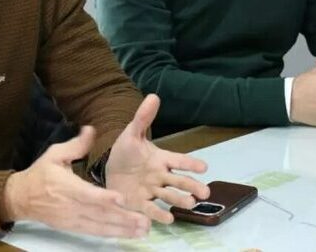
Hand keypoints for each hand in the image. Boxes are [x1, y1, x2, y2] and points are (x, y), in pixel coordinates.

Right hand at [1, 126, 149, 237]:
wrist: (22, 198)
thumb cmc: (40, 174)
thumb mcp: (55, 154)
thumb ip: (76, 145)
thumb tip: (91, 129)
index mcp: (67, 186)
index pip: (87, 194)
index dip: (104, 198)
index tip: (121, 198)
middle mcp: (71, 206)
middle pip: (99, 214)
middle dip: (123, 219)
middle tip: (144, 221)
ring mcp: (73, 219)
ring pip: (100, 226)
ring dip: (122, 229)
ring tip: (143, 230)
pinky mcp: (74, 227)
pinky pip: (95, 232)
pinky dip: (112, 234)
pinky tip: (128, 234)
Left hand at [106, 94, 209, 223]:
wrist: (110, 170)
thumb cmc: (127, 152)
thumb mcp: (132, 134)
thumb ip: (143, 118)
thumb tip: (153, 96)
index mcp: (161, 159)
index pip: (179, 160)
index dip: (190, 163)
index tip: (204, 167)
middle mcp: (160, 176)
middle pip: (179, 181)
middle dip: (192, 186)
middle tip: (205, 193)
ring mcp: (152, 191)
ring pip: (169, 196)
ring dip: (180, 200)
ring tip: (191, 204)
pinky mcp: (141, 204)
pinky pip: (152, 209)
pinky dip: (160, 214)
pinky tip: (168, 219)